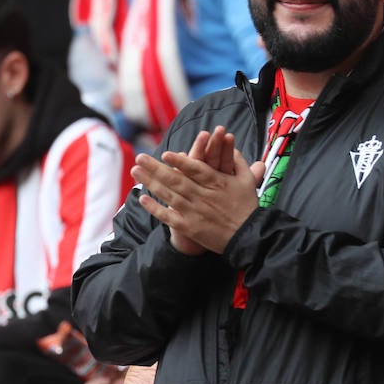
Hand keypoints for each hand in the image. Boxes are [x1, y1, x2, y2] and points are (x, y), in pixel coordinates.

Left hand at [133, 128, 263, 255]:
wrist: (247, 237)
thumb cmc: (247, 207)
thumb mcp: (247, 181)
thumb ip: (238, 162)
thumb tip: (232, 146)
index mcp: (217, 182)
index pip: (196, 169)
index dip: (180, 162)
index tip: (165, 153)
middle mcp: (203, 196)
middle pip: (176, 180)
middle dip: (156, 168)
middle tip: (140, 157)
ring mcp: (194, 212)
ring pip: (169, 195)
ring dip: (150, 183)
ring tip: (136, 171)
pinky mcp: (189, 226)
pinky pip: (168, 216)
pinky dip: (155, 208)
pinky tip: (142, 199)